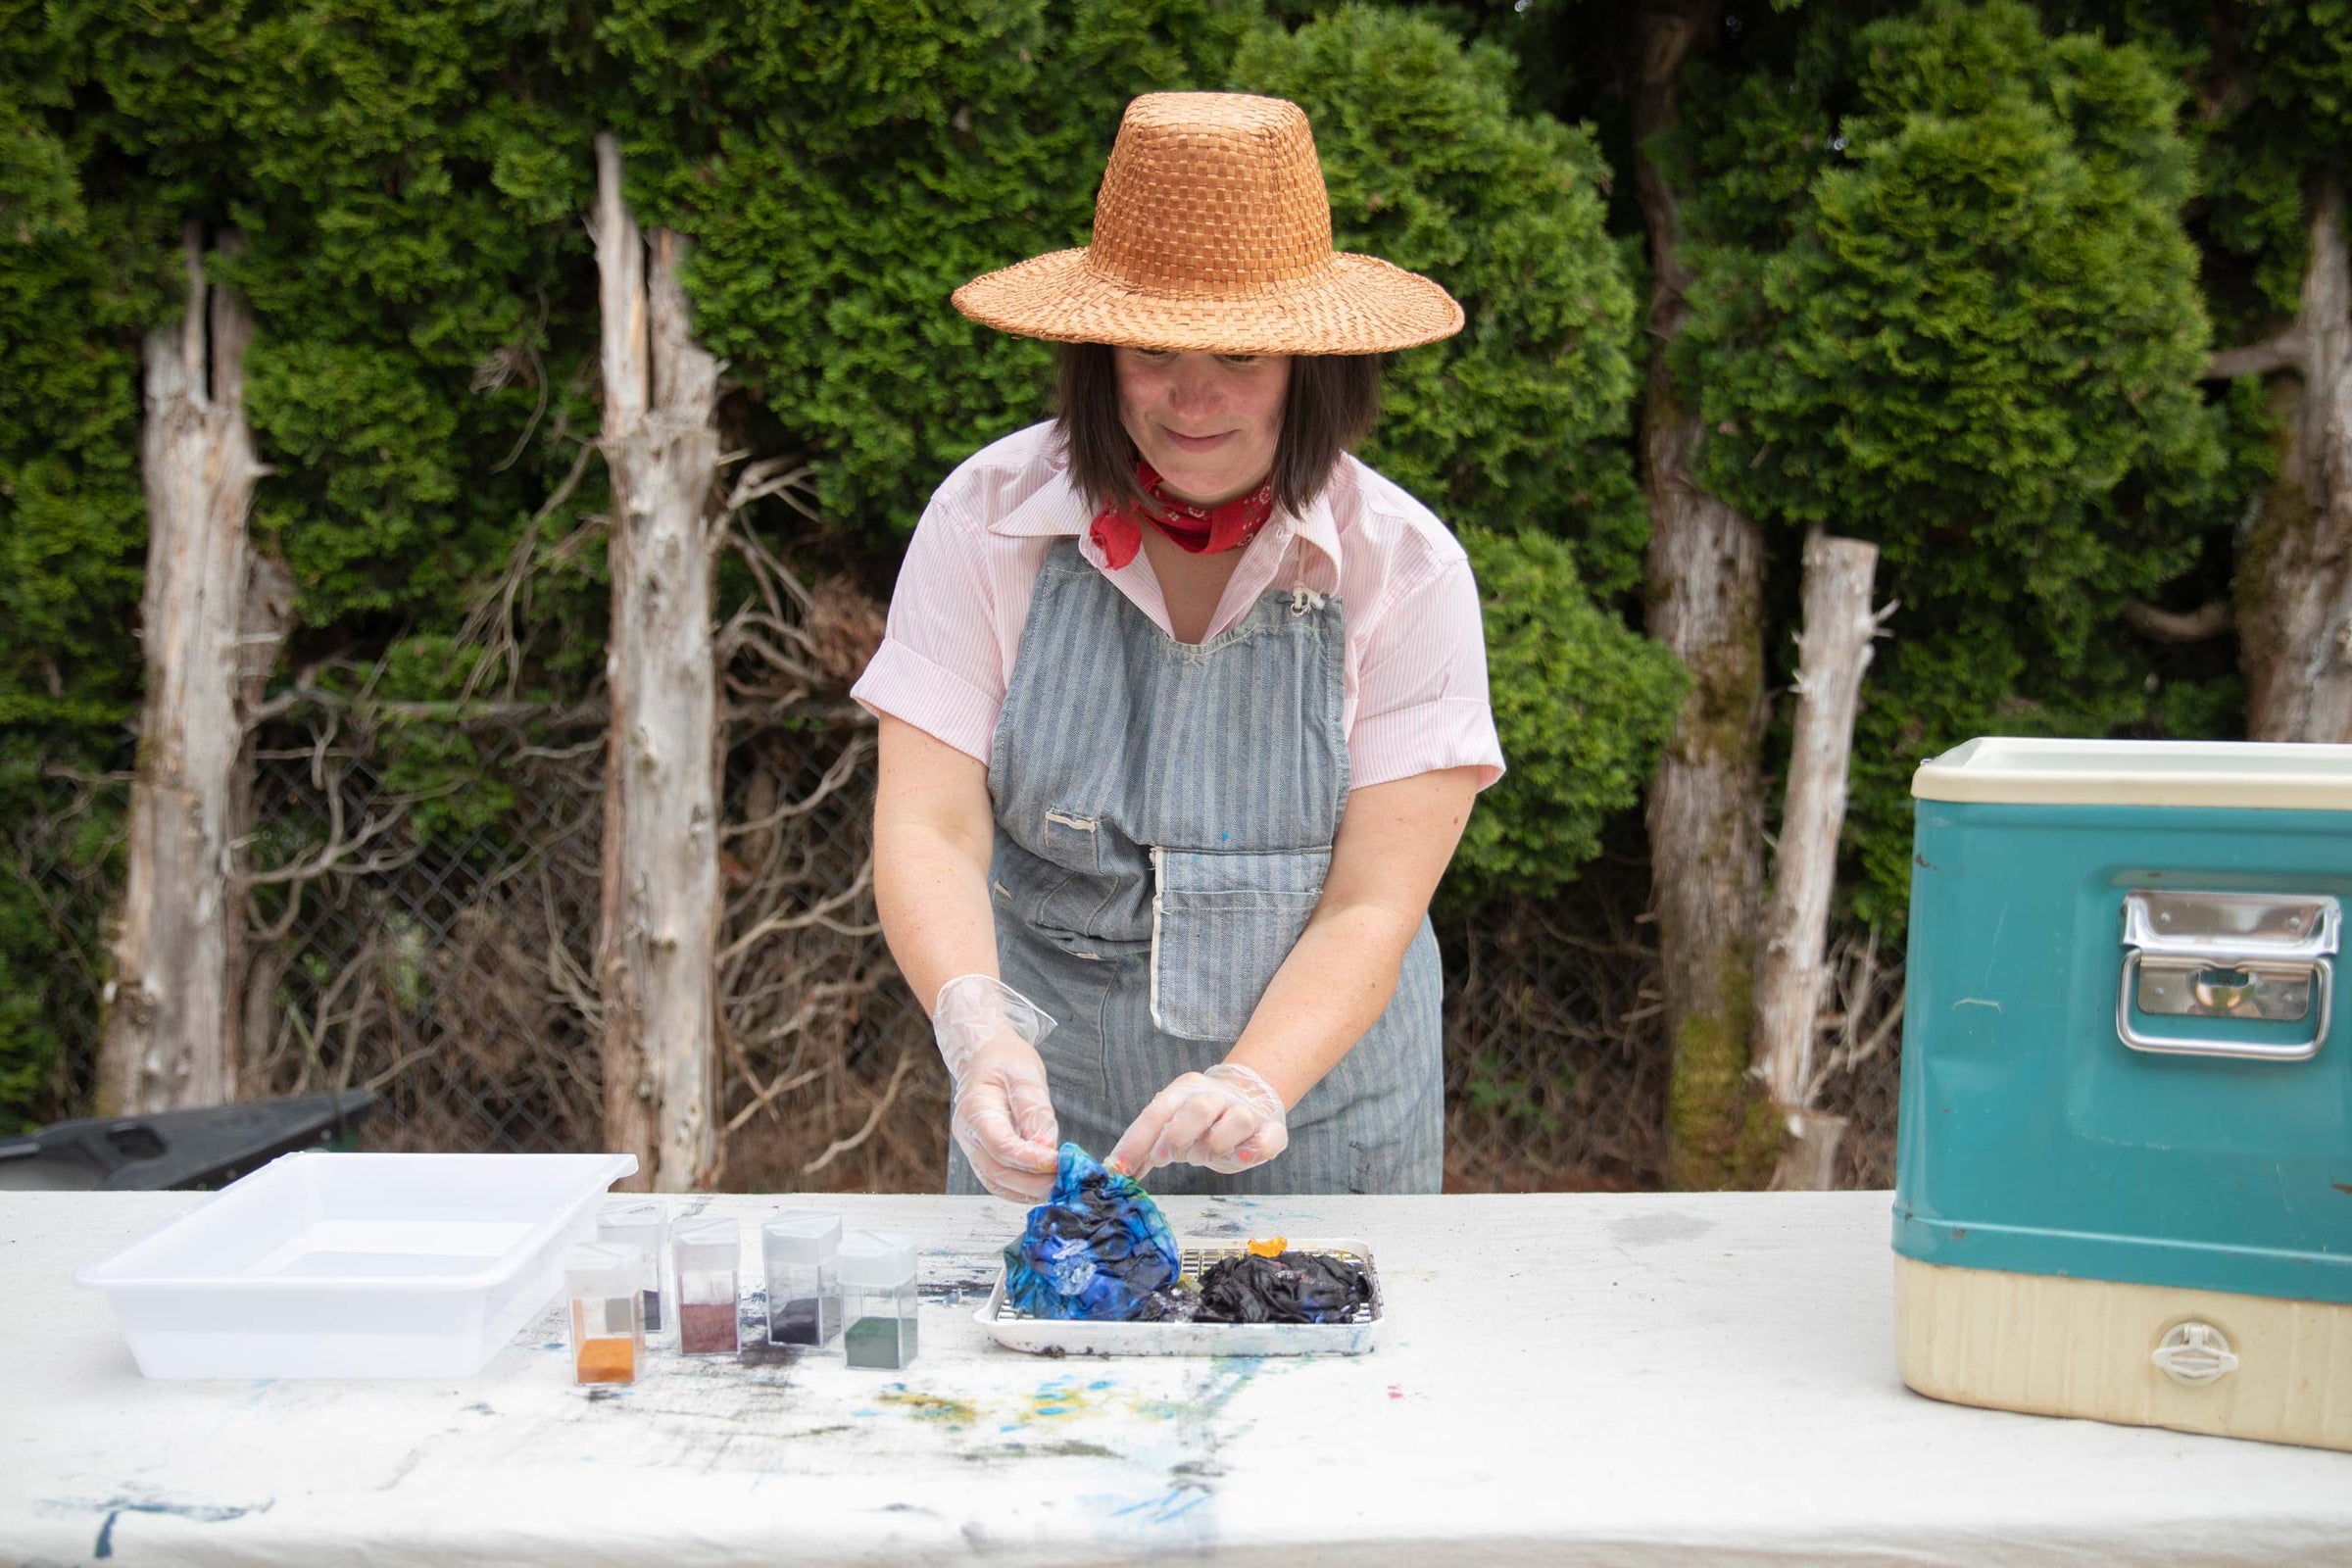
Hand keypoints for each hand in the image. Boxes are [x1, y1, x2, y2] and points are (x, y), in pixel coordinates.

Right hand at [934, 975, 1060, 1201]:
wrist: (984, 1056)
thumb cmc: (1005, 1060)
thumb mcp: (1027, 1075)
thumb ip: (1036, 1113)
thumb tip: (1047, 1150)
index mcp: (976, 1108)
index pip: (1000, 1145)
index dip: (1030, 1160)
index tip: (1058, 1163)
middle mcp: (968, 1134)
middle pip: (997, 1172)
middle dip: (1033, 1183)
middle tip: (1066, 1182)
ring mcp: (971, 1148)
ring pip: (996, 1183)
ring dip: (1028, 1191)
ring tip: (1060, 1187)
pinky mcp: (982, 1155)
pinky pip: (998, 1181)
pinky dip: (1020, 1190)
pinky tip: (1044, 1187)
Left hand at [1108, 1062, 1287, 1177]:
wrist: (1249, 1097)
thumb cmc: (1200, 1121)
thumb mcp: (1171, 1125)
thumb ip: (1146, 1146)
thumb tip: (1115, 1170)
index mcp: (1186, 1090)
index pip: (1158, 1111)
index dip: (1137, 1141)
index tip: (1120, 1169)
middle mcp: (1217, 1096)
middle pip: (1198, 1108)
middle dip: (1177, 1137)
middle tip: (1166, 1157)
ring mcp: (1247, 1112)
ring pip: (1236, 1121)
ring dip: (1215, 1145)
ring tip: (1204, 1155)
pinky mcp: (1271, 1130)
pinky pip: (1267, 1140)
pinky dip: (1254, 1150)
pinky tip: (1241, 1157)